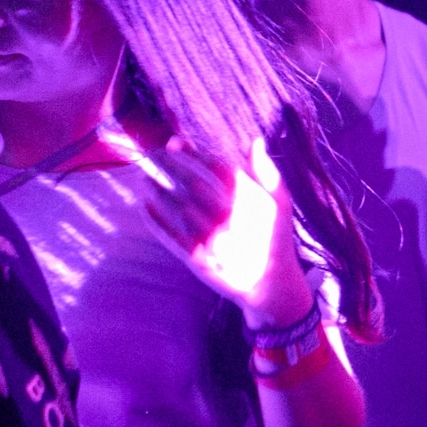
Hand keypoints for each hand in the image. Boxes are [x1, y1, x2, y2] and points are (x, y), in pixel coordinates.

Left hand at [141, 134, 303, 323]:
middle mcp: (231, 219)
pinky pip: (171, 235)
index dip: (193, 152)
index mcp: (251, 202)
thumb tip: (254, 140)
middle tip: (154, 154)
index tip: (175, 142)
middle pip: (193, 183)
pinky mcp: (199, 260)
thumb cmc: (275, 238)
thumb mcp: (281, 203)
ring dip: (157, 189)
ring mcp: (213, 241)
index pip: (217, 167)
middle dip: (169, 165)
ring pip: (177, 207)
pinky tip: (145, 204)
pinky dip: (155, 219)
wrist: (271, 286)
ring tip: (145, 176)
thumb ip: (267, 172)